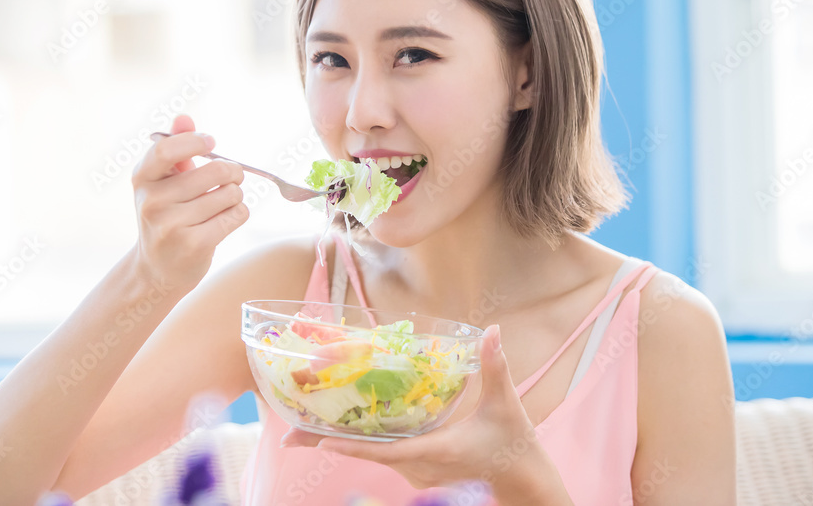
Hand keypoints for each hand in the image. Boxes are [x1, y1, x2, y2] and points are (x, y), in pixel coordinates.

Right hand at [130, 114, 249, 297]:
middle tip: (233, 176)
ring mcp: (171, 225)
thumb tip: (184, 117)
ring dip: (236, 195)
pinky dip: (239, 214)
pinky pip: (236, 215)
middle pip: (214, 171)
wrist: (158, 268)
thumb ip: (174, 146)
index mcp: (142, 178)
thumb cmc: (166, 214)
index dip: (194, 142)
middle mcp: (152, 202)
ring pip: (230, 194)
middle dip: (233, 171)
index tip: (211, 142)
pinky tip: (225, 219)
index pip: (166, 150)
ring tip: (224, 202)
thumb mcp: (163, 180)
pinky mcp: (194, 244)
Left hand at [280, 324, 557, 499]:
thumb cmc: (515, 445)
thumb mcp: (506, 405)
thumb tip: (493, 331)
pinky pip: (383, 456)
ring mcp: (418, 472)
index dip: (352, 447)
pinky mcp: (420, 470)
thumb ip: (496, 367)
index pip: (386, 451)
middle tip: (289, 432)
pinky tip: (342, 430)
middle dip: (327, 442)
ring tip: (303, 428)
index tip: (319, 440)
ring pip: (372, 457)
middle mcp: (420, 466)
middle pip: (367, 455)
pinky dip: (360, 445)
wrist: (523, 482)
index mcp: (437, 450)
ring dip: (340, 443)